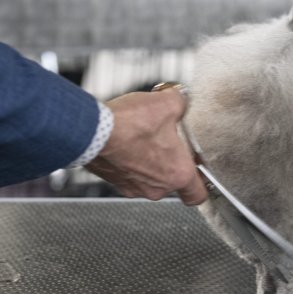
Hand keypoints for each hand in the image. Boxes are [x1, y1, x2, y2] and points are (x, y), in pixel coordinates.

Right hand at [86, 87, 207, 204]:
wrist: (91, 132)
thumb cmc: (129, 125)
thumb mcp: (166, 103)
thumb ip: (180, 103)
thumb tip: (179, 99)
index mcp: (177, 174)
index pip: (197, 194)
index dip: (202, 184)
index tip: (200, 175)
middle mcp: (156, 188)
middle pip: (172, 181)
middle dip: (170, 161)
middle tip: (167, 141)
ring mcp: (133, 187)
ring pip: (149, 177)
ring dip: (148, 160)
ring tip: (143, 136)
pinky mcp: (114, 181)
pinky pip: (128, 173)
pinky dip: (129, 160)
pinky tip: (126, 140)